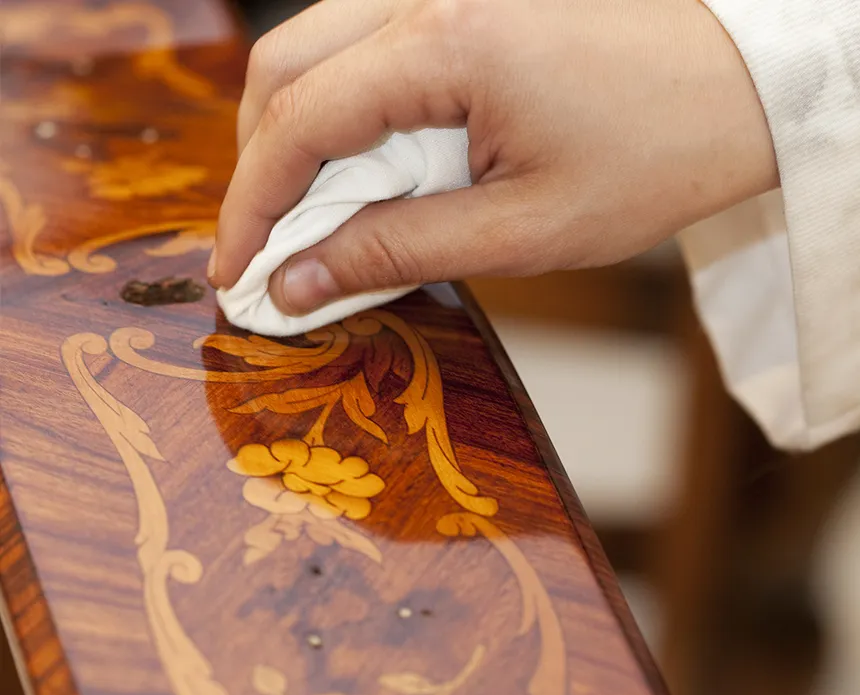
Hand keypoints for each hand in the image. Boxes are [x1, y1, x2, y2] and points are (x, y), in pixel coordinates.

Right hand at [209, 0, 777, 315]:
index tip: (236, 274)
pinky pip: (364, 52)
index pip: (301, 121)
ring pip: (317, 53)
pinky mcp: (461, 6)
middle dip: (262, 169)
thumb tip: (297, 283)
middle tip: (269, 251)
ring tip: (314, 224)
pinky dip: (343, 116)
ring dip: (298, 140)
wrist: (741, 88)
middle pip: (287, 70)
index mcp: (447, 41)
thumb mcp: (520, 231)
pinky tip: (362, 174)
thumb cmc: (654, 156)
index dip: (252, 206)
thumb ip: (395, 253)